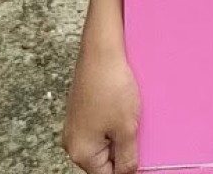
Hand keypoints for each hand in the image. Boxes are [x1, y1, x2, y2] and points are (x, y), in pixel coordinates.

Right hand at [61, 33, 142, 173]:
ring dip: (120, 135)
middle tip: (137, 130)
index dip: (128, 167)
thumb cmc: (111, 86)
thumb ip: (128, 158)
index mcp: (81, 152)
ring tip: (130, 115)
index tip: (140, 152)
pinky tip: (124, 107)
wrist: (101, 51)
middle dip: (124, 150)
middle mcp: (72, 142)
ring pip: (104, 143)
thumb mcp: (127, 129)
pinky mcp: (81, 112)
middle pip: (104, 161)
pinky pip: (100, 128)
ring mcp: (75, 126)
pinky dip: (114, 123)